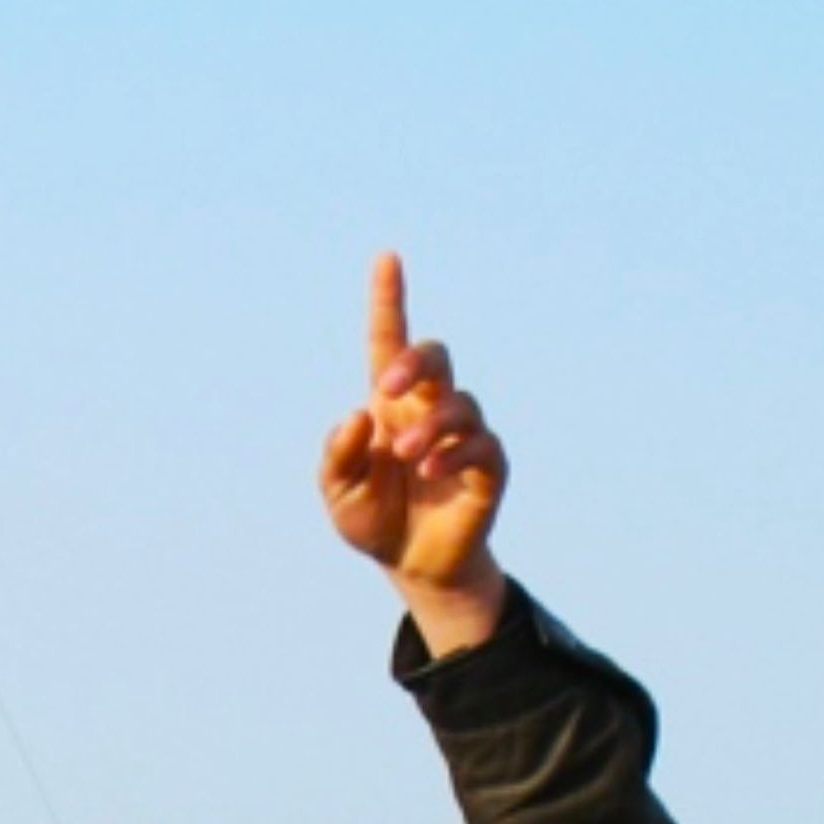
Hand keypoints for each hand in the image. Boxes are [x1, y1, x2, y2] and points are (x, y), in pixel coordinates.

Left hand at [317, 253, 507, 654]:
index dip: (389, 300)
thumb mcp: (337, 492)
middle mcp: (428, 409)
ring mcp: (461, 436)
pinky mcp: (487, 468)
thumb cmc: (372, 518)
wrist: (409, 564)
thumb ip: (337, 455)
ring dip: (430, 425)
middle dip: (415, 361)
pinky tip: (430, 472)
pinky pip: (482, 446)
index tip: (387, 258)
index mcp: (389, 405)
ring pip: (459, 404)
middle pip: (435, 356)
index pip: (389, 343)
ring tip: (404, 456)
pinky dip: (455, 453)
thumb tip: (359, 414)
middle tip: (388, 387)